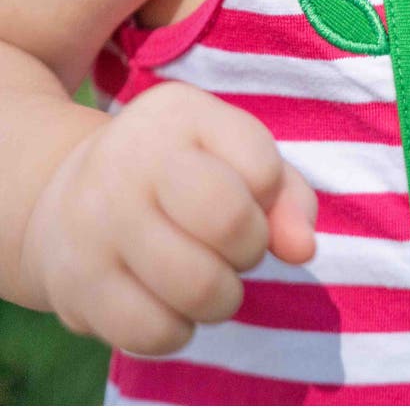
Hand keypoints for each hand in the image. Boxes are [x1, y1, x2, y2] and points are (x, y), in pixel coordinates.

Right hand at [18, 81, 316, 355]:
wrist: (71, 197)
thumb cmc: (182, 176)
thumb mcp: (236, 158)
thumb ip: (287, 195)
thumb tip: (301, 249)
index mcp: (178, 113)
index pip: (262, 170)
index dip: (268, 199)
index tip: (245, 196)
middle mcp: (130, 157)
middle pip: (229, 225)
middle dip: (249, 249)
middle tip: (230, 246)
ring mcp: (97, 220)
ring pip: (199, 289)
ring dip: (221, 298)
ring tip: (204, 278)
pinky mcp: (77, 283)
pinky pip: (156, 333)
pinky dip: (178, 330)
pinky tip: (166, 303)